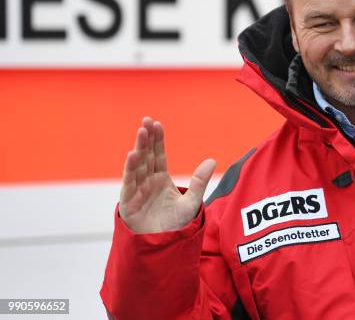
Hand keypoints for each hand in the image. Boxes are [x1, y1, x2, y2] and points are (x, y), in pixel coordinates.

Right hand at [119, 117, 215, 233]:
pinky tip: (133, 154)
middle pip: (147, 156)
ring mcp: (137, 191)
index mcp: (160, 179)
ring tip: (141, 132)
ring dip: (139, 148)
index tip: (157, 124)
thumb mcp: (192, 202)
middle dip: (146, 139)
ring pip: (137, 166)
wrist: (163, 247)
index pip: (158, 155)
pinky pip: (129, 183)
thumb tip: (212, 160)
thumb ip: (200, 182)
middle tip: (146, 121)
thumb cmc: (175, 225)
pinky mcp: (129, 203)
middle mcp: (147, 182)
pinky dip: (130, 169)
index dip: (157, 140)